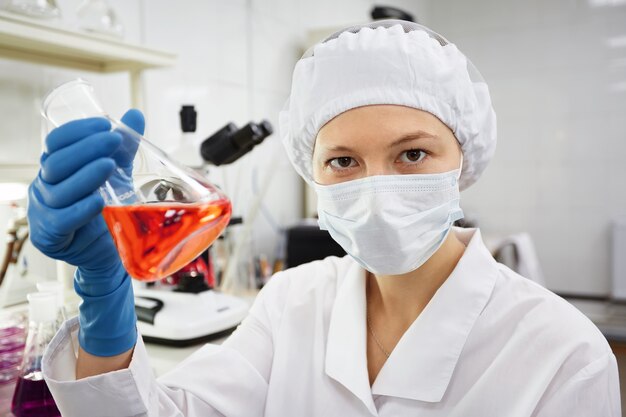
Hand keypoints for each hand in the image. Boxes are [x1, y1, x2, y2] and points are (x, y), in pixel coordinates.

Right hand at [28, 109, 144, 355]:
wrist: (108, 252)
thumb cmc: (107, 208)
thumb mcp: (116, 174)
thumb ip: (123, 148)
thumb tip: (135, 115)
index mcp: (57, 167)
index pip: (57, 142)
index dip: (78, 131)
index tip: (105, 124)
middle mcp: (45, 186)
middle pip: (56, 162)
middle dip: (86, 149)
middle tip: (113, 141)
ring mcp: (44, 211)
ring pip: (58, 190)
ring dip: (85, 176)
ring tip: (109, 167)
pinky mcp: (50, 235)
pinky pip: (62, 220)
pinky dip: (81, 209)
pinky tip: (98, 201)